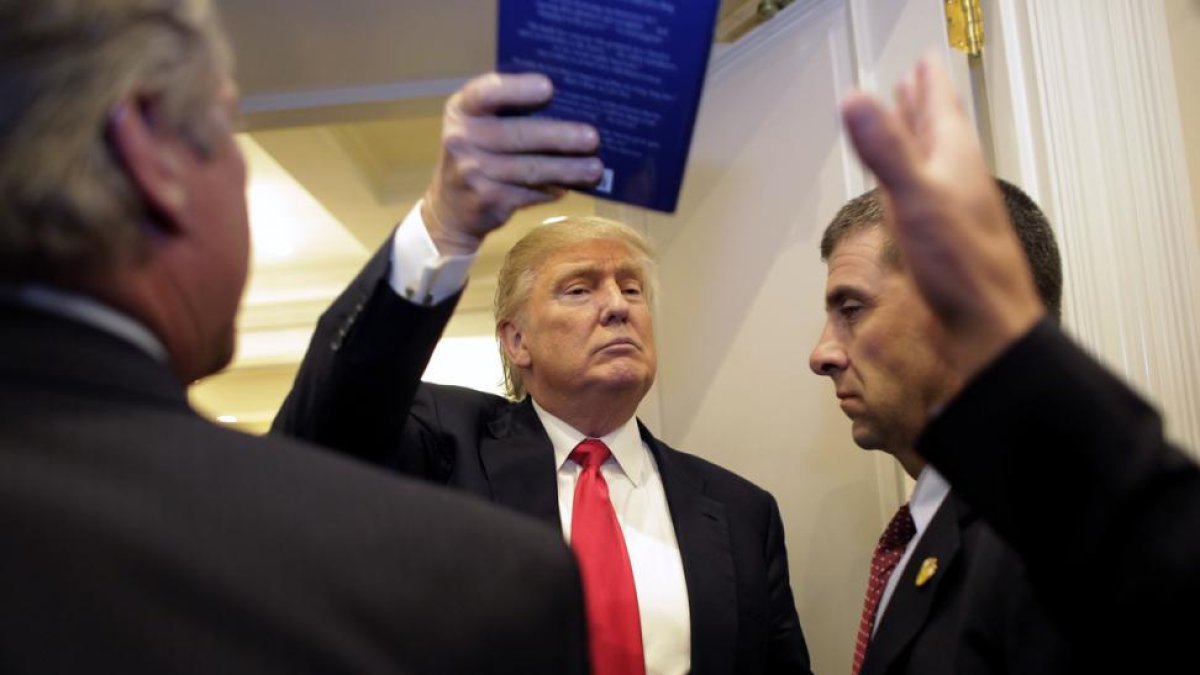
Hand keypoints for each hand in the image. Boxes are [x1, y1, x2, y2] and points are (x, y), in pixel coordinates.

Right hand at [422, 73, 603, 255]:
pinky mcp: (487, 200)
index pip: (486, 93)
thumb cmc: (476, 154)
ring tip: (594, 167)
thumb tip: (568, 107)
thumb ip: (508, 113)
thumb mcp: (479, 127)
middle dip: (558, 136)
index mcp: (462, 109)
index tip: (549, 88)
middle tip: (592, 137)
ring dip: (566, 169)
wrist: (450, 208)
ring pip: (529, 169)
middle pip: (516, 134)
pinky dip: (552, 190)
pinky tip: (570, 186)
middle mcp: (461, 138)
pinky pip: (529, 193)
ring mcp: (472, 172)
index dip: (517, 89)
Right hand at [840, 53, 1045, 378]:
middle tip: (914, 80)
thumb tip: (855, 99)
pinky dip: (909, 178)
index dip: (930, 82)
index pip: (943, 108)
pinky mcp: (940, 238)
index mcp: (955, 161)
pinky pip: (921, 194)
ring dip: (917, 138)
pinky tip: (905, 186)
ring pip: (931, 161)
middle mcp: (956, 180)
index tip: (923, 59)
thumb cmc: (963, 266)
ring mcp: (949, 209)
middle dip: (923, 104)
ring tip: (908, 119)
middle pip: (938, 130)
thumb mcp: (916, 198)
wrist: (987, 324)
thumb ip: (886, 149)